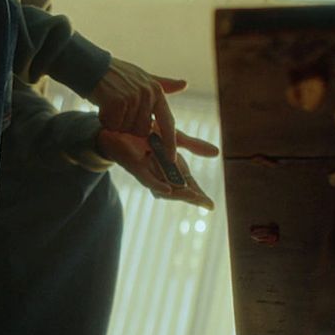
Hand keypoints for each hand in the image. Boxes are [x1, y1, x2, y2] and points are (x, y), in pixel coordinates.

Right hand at [90, 59, 187, 158]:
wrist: (92, 66)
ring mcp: (132, 98)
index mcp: (156, 91)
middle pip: (142, 131)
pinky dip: (106, 121)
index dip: (170, 142)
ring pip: (126, 129)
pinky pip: (113, 126)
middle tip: (119, 111)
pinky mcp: (117, 102)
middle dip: (129, 127)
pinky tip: (103, 106)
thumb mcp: (143, 77)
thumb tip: (184, 84)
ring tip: (110, 105)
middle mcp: (147, 94)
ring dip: (116, 124)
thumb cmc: (117, 74)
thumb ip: (164, 84)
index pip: (168, 122)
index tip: (171, 159)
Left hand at [96, 128, 219, 209]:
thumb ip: (194, 145)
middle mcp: (160, 174)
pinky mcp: (135, 167)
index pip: (189, 184)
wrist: (118, 128)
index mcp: (171, 167)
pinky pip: (147, 179)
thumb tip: (217, 153)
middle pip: (179, 190)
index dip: (199, 195)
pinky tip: (167, 191)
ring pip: (164, 188)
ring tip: (193, 197)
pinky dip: (157, 185)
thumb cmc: (145, 134)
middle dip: (192, 197)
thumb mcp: (174, 137)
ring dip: (178, 194)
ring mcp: (148, 172)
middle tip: (206, 204)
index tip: (211, 206)